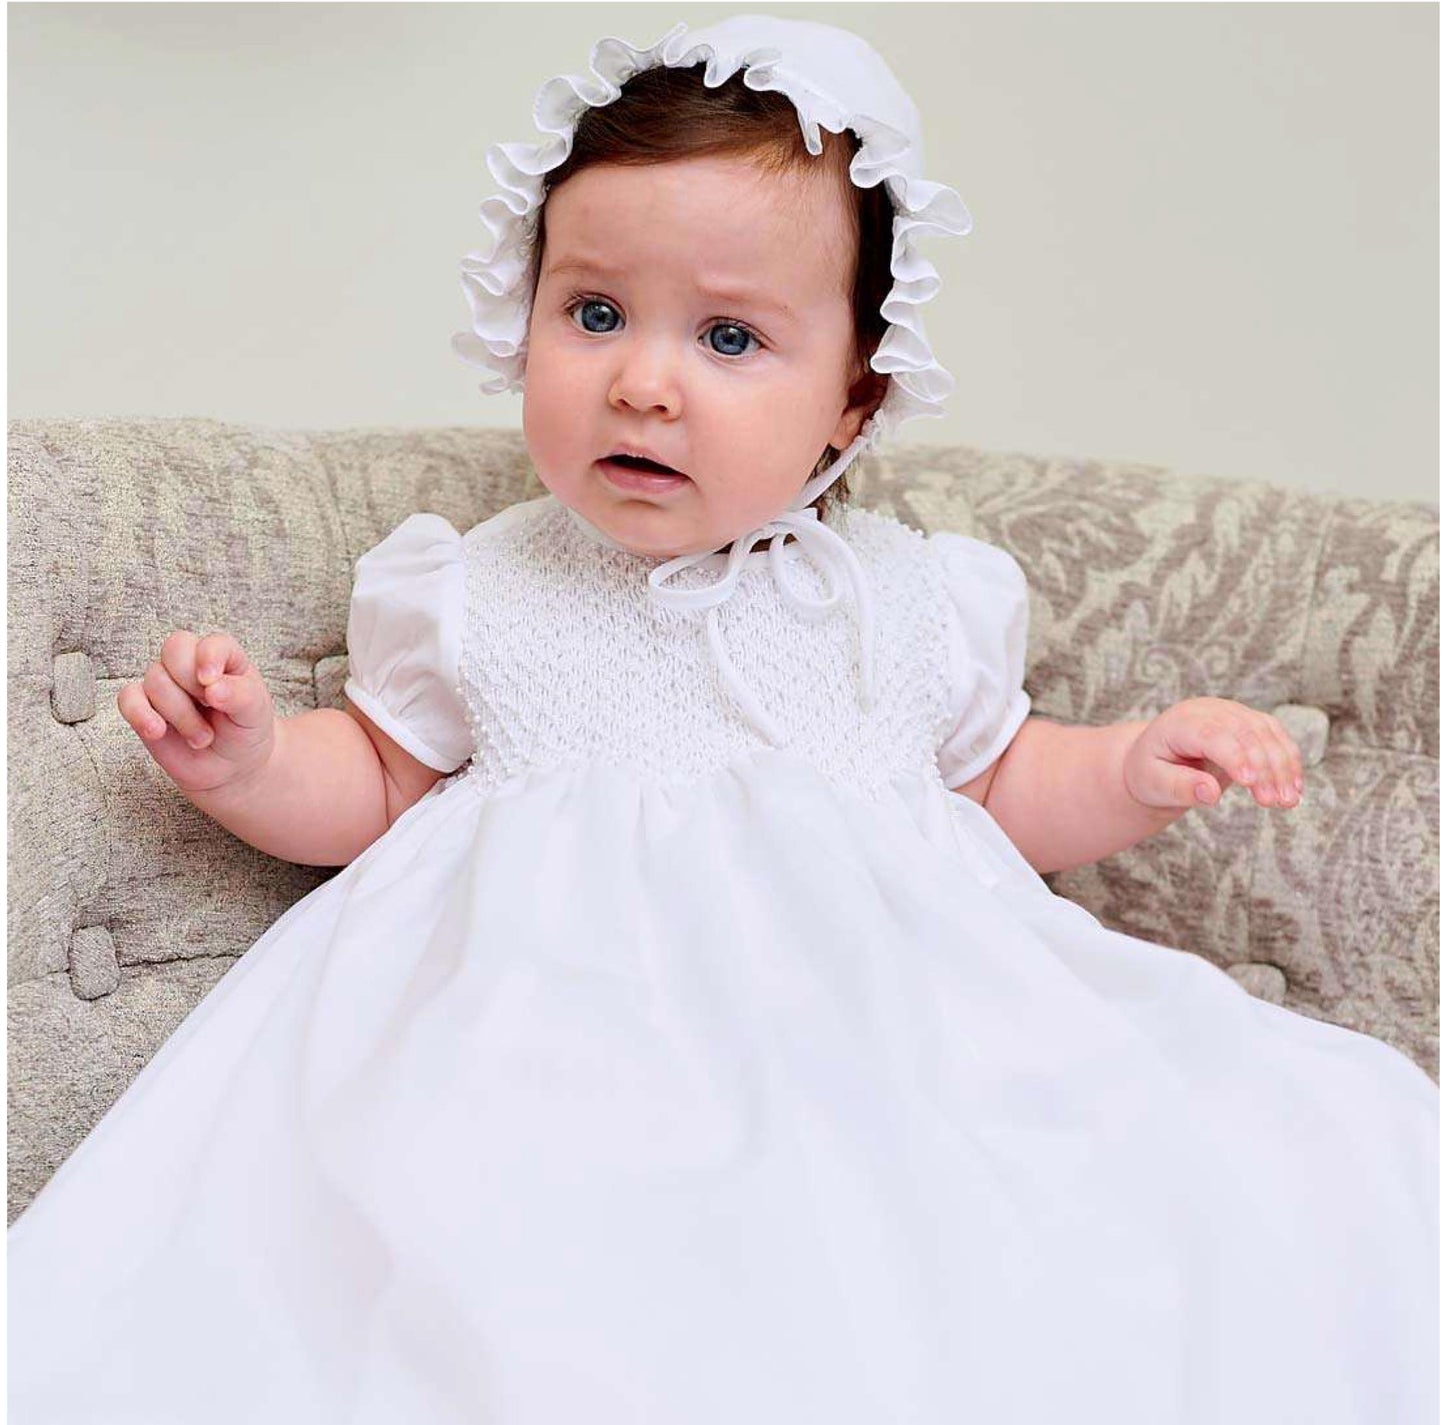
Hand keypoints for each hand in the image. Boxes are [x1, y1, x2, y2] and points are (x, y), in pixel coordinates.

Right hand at [117, 630, 276, 795]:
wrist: (231, 767)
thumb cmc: (245, 730)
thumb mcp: (254, 713)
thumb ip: (240, 695)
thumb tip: (213, 687)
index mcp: (224, 656)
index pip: (210, 642)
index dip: (208, 658)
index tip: (211, 685)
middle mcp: (191, 663)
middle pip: (174, 650)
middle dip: (192, 685)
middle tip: (212, 710)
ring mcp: (165, 684)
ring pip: (155, 680)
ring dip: (180, 715)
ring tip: (202, 738)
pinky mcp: (143, 707)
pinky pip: (127, 698)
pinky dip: (139, 714)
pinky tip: (157, 731)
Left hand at [1122, 696, 1304, 811]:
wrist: (1157, 759)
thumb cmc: (1152, 772)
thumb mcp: (1153, 784)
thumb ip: (1179, 788)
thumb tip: (1210, 793)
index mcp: (1180, 722)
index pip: (1212, 734)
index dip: (1234, 756)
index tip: (1250, 783)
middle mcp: (1209, 710)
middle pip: (1244, 733)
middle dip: (1265, 767)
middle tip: (1274, 803)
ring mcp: (1232, 713)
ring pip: (1267, 733)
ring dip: (1283, 767)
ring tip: (1288, 801)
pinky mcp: (1249, 722)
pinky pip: (1276, 737)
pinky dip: (1288, 761)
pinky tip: (1294, 788)